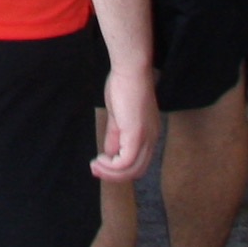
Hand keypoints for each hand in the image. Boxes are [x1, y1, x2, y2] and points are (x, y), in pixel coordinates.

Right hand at [91, 62, 160, 183]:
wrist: (130, 70)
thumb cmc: (124, 87)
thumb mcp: (118, 117)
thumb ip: (115, 136)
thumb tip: (108, 153)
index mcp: (150, 134)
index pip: (139, 162)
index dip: (120, 170)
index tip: (100, 166)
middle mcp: (152, 140)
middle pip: (136, 171)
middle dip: (114, 175)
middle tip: (95, 170)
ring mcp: (146, 138)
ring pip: (132, 170)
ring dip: (111, 173)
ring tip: (95, 166)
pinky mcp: (137, 135)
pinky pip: (125, 162)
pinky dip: (111, 166)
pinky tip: (99, 159)